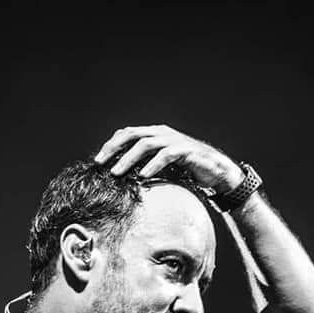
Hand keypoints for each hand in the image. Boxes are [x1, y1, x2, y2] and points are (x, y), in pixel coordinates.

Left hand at [94, 124, 242, 193]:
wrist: (216, 172)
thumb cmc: (187, 171)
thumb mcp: (161, 168)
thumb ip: (144, 166)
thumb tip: (121, 179)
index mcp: (154, 134)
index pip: (127, 134)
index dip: (110, 145)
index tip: (97, 161)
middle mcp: (162, 133)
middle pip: (132, 134)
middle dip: (114, 149)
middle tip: (101, 165)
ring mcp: (175, 140)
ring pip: (146, 143)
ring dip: (128, 158)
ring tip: (116, 173)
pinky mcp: (186, 150)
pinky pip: (166, 155)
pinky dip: (152, 165)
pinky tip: (142, 176)